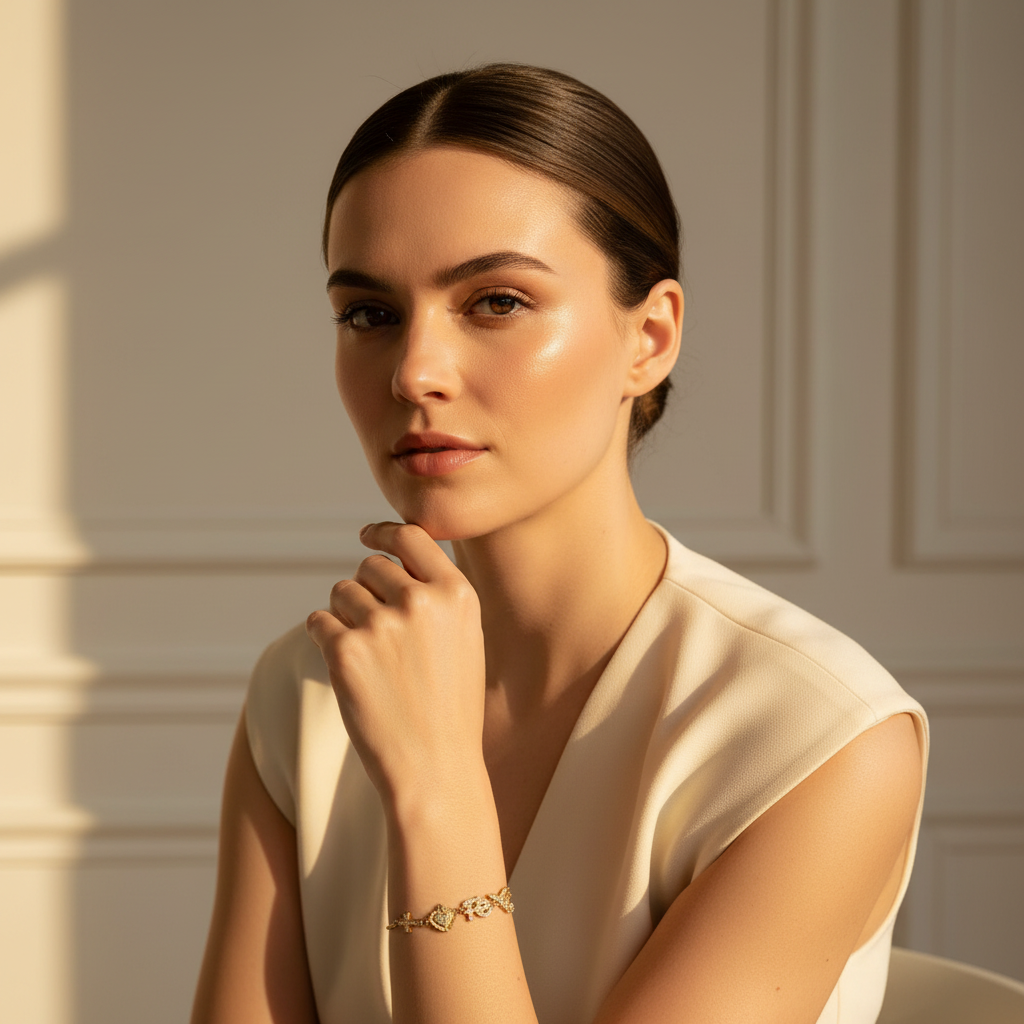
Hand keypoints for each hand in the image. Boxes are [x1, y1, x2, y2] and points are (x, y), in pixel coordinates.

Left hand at [305, 523, 486, 807]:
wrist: (435, 769)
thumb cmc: (450, 708)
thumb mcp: (466, 639)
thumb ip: (438, 596)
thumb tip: (393, 556)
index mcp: (457, 594)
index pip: (413, 537)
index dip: (386, 533)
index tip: (368, 535)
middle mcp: (421, 601)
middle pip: (370, 565)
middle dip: (365, 589)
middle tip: (375, 631)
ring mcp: (382, 624)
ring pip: (341, 592)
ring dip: (344, 615)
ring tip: (368, 659)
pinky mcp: (345, 650)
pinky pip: (319, 621)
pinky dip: (325, 638)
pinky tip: (347, 668)